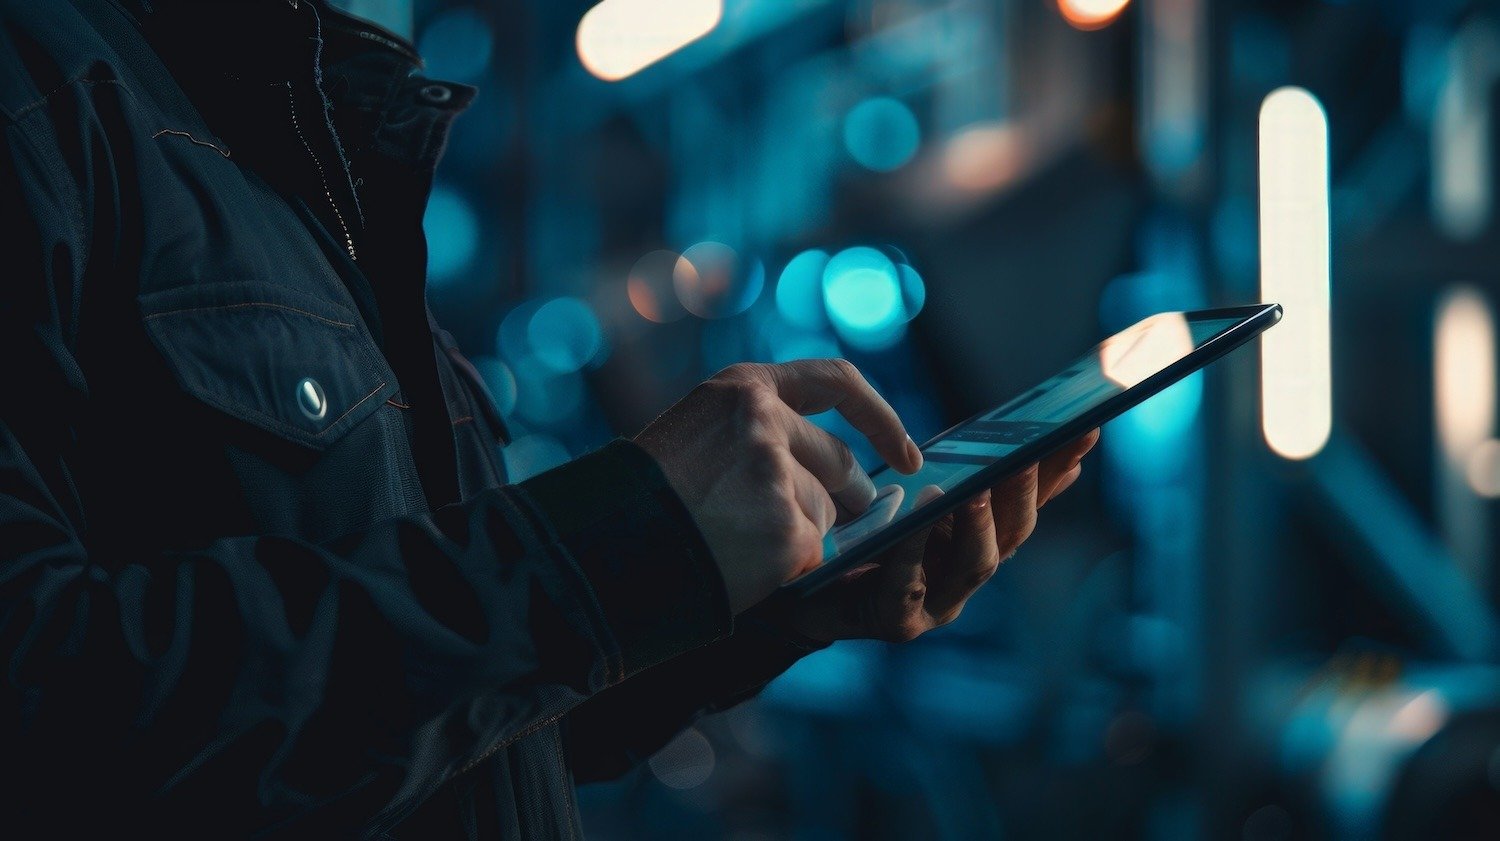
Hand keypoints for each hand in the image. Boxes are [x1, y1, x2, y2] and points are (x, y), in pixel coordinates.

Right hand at [635, 360, 922, 613]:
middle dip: (848, 496)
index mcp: (742, 388)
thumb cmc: (644, 498)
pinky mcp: (786, 529)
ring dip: (798, 535)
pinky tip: (743, 566)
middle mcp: (764, 420)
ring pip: (824, 513)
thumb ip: (759, 434)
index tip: (905, 451)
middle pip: (837, 462)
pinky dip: (786, 567)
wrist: (602, 547)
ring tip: (740, 544)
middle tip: (838, 521)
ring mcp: (777, 475)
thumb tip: (846, 475)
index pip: (837, 382)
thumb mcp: (697, 436)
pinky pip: (811, 552)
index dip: (879, 416)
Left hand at [759, 429, 1099, 642]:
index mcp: (978, 538)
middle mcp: (967, 573)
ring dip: (979, 526)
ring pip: (975, 565)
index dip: (1059, 468)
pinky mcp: (897, 622)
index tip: (1083, 428)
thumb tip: (1034, 446)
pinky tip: (918, 521)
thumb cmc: (866, 539)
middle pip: (1012, 533)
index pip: (1030, 499)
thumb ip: (970, 477)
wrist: (803, 592)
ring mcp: (937, 603)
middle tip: (1026, 454)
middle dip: (1024, 493)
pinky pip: (909, 586)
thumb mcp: (917, 497)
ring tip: (978, 489)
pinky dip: (916, 552)